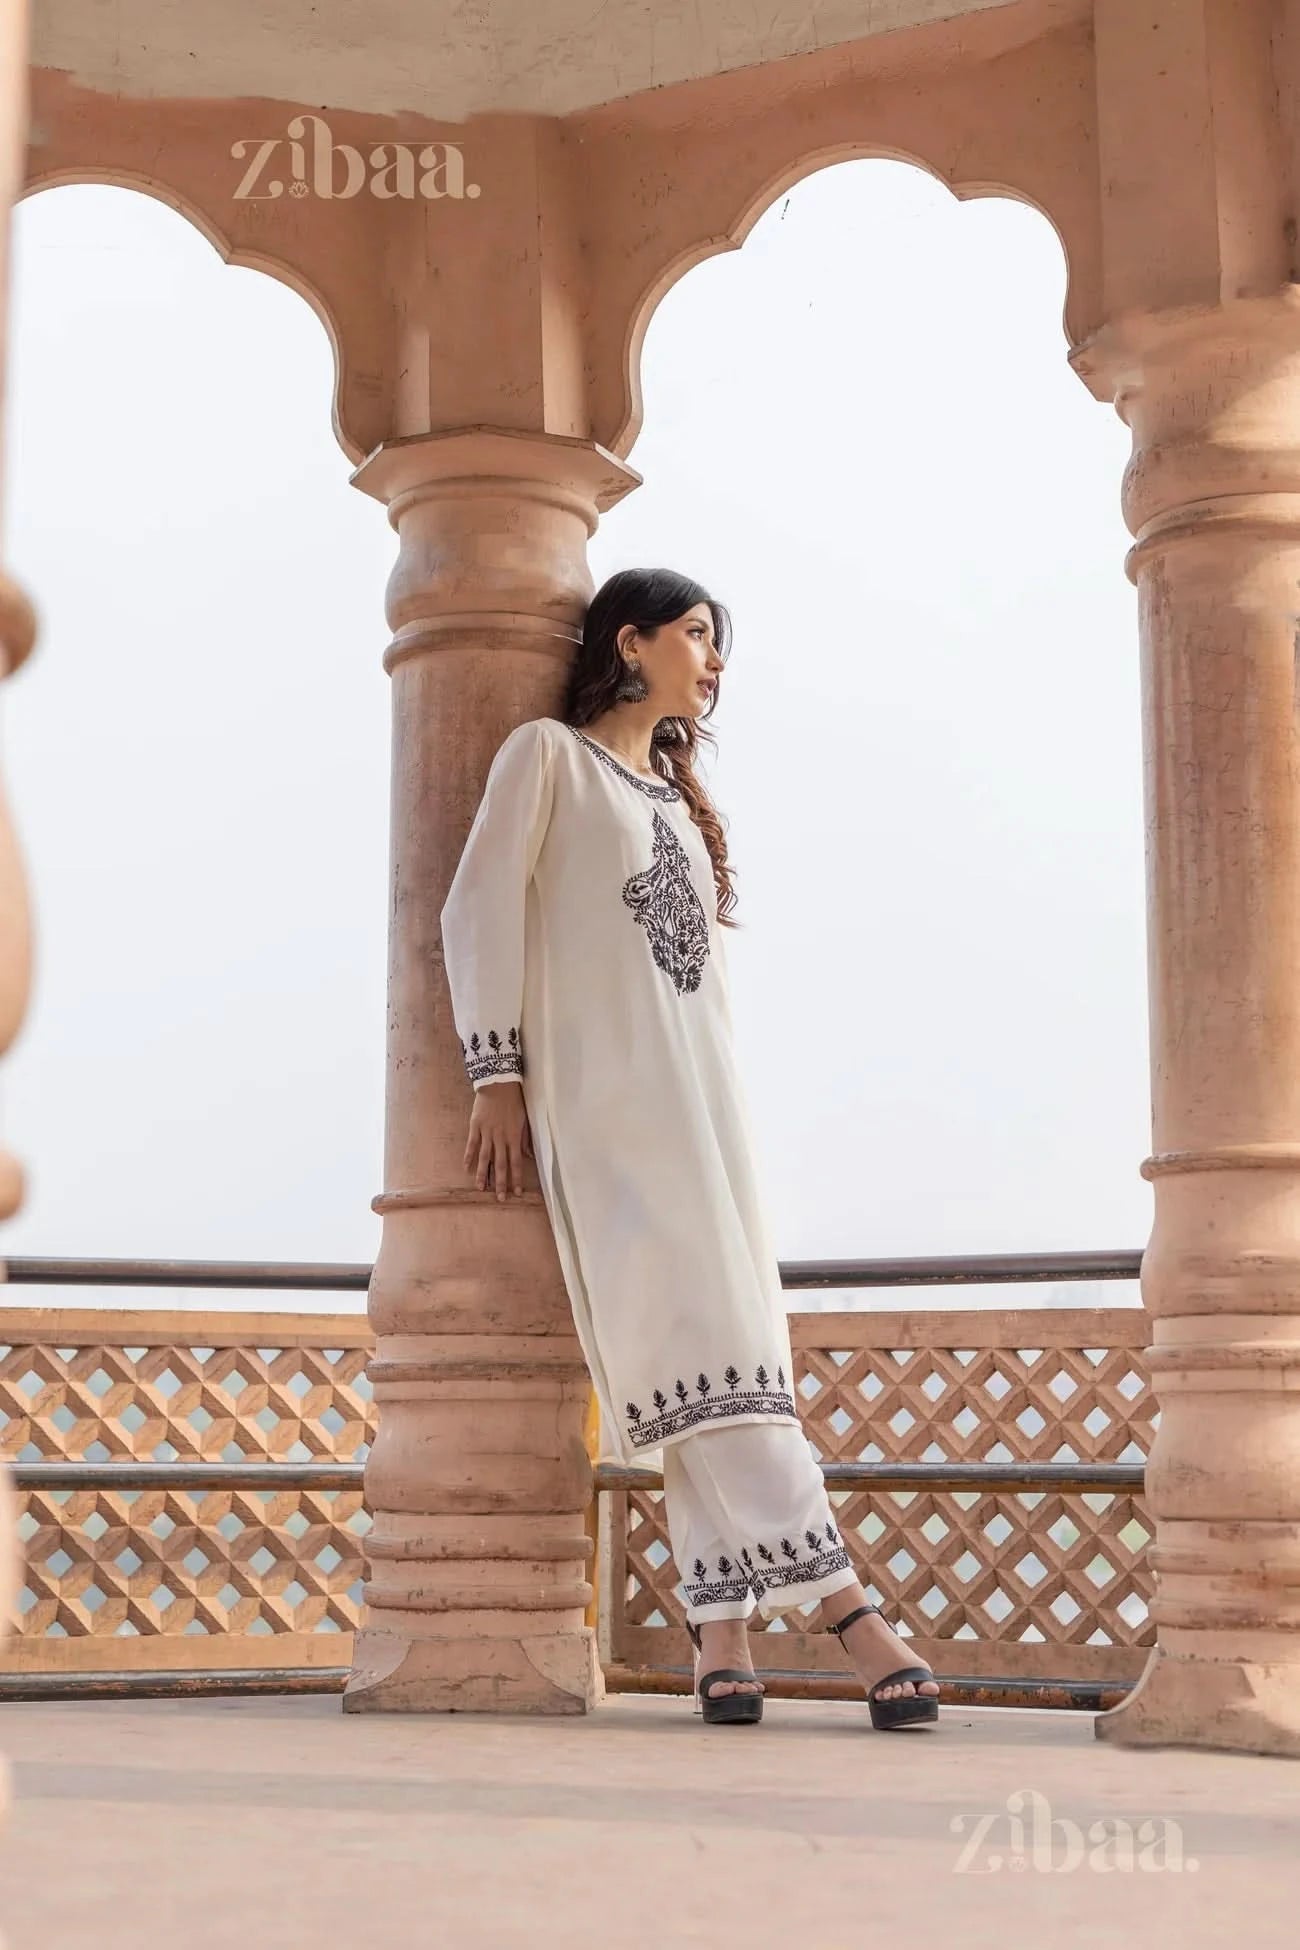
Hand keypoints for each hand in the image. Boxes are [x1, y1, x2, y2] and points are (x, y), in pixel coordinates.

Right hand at [464, 1079, 532, 1200]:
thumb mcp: (524, 1119)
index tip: (516, 1192)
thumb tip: (529, 1156)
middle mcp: (500, 1138)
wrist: (498, 1084)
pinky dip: (469, 1156)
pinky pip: (472, 1144)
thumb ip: (525, 1139)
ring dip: (484, 1174)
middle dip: (501, 1183)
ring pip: (485, 1158)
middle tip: (500, 1198)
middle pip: (501, 1164)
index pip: (516, 1162)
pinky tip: (467, 1168)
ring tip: (482, 1188)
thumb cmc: (514, 1101)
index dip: (516, 1178)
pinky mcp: (475, 1126)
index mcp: (514, 1136)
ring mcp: (487, 1133)